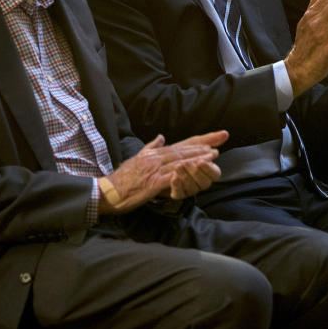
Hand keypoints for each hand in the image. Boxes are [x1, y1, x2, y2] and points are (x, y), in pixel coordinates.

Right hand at [98, 131, 227, 213]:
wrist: (107, 191)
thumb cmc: (122, 178)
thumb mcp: (136, 158)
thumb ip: (150, 147)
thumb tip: (160, 137)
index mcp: (153, 153)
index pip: (180, 144)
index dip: (199, 140)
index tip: (215, 137)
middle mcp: (155, 158)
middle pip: (183, 149)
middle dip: (203, 144)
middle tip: (220, 139)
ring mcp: (154, 170)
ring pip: (179, 161)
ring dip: (197, 157)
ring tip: (213, 153)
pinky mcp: (152, 183)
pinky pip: (171, 177)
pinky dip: (185, 173)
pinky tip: (196, 172)